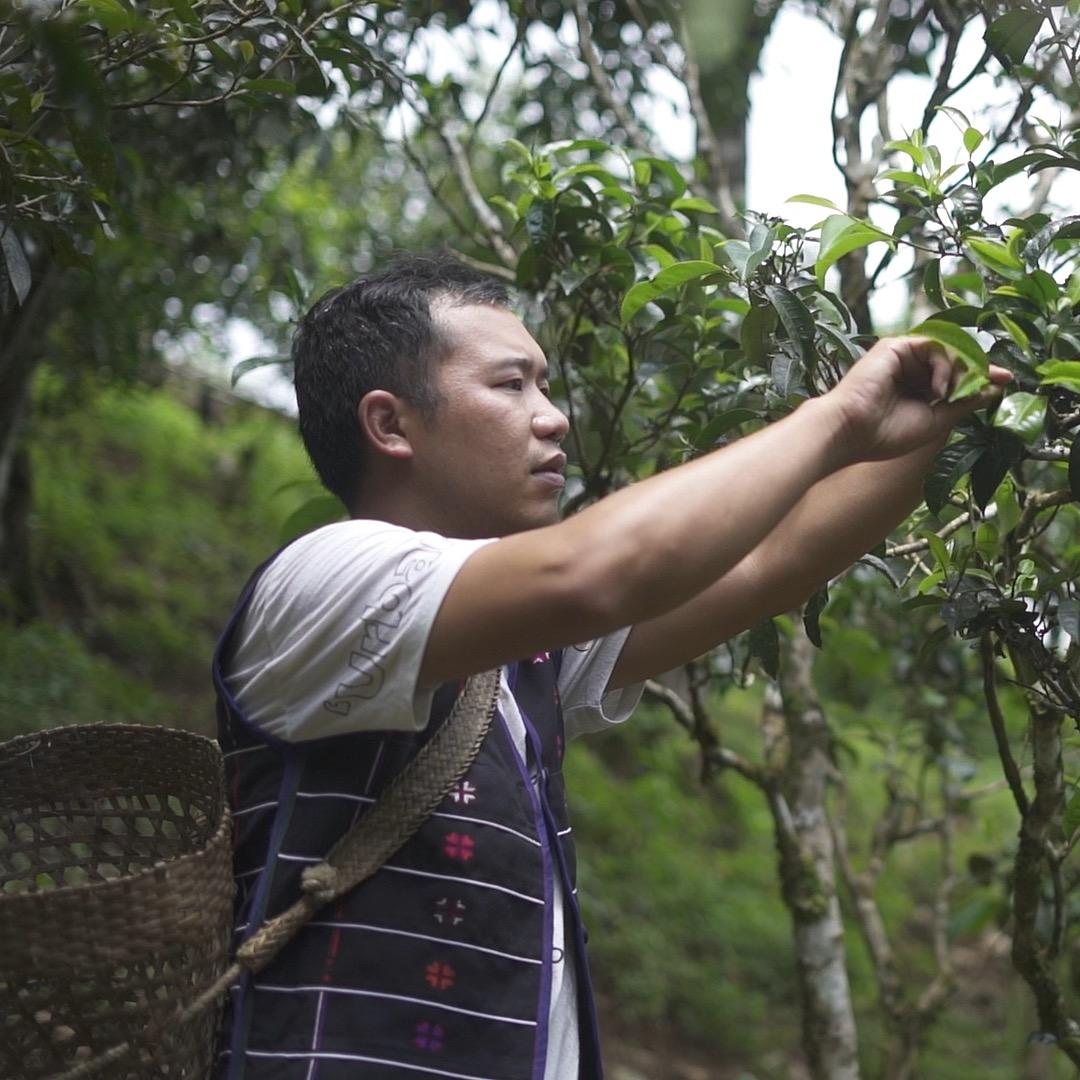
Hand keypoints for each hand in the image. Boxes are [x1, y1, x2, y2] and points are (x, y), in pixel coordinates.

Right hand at [824, 336, 1010, 463]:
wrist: (851, 431)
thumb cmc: (884, 435)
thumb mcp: (936, 421)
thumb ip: (963, 403)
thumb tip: (994, 389)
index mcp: (915, 391)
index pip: (954, 378)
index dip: (979, 378)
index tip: (1006, 381)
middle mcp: (908, 371)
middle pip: (954, 361)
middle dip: (976, 372)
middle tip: (997, 380)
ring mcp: (901, 357)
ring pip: (947, 352)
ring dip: (960, 373)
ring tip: (954, 396)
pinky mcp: (895, 346)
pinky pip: (933, 345)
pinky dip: (944, 364)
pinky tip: (940, 388)